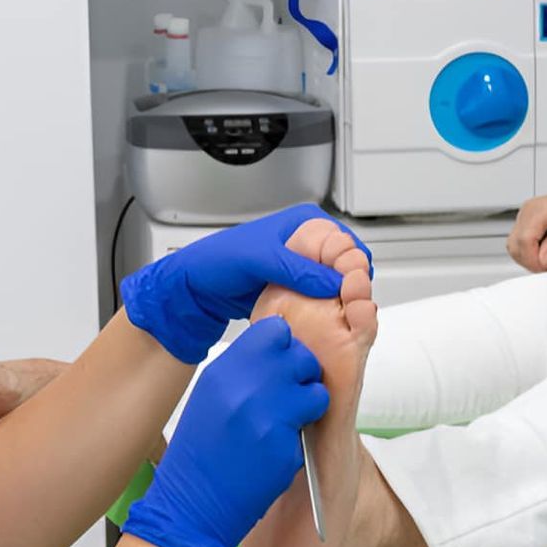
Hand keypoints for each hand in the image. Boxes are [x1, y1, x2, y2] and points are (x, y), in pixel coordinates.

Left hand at [121, 204, 370, 363]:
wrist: (193, 288)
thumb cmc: (217, 262)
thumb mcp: (259, 259)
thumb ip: (297, 269)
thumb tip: (335, 282)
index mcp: (306, 223)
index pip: (348, 244)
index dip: (353, 268)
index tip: (350, 290)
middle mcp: (309, 244)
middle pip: (347, 268)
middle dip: (348, 288)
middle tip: (342, 308)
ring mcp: (303, 270)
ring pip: (336, 288)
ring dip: (336, 303)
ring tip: (330, 317)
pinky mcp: (295, 292)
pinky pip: (319, 304)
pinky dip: (322, 313)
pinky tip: (318, 322)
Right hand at [123, 316, 328, 546]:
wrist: (190, 504)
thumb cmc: (200, 455)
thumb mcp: (212, 397)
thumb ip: (245, 371)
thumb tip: (281, 354)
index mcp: (223, 371)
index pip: (275, 332)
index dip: (284, 349)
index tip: (279, 369)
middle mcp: (244, 386)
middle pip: (301, 356)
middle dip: (302, 376)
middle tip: (288, 399)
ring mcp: (265, 414)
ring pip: (316, 390)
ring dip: (310, 405)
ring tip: (288, 423)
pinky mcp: (282, 445)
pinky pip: (312, 425)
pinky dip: (301, 436)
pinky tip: (277, 449)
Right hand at [507, 185, 546, 272]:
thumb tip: (541, 261)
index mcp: (539, 209)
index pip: (524, 240)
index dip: (533, 259)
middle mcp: (527, 210)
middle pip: (515, 246)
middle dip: (531, 262)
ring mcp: (523, 216)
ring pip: (514, 247)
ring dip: (528, 259)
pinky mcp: (524, 222)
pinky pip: (518, 244)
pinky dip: (528, 254)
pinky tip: (543, 254)